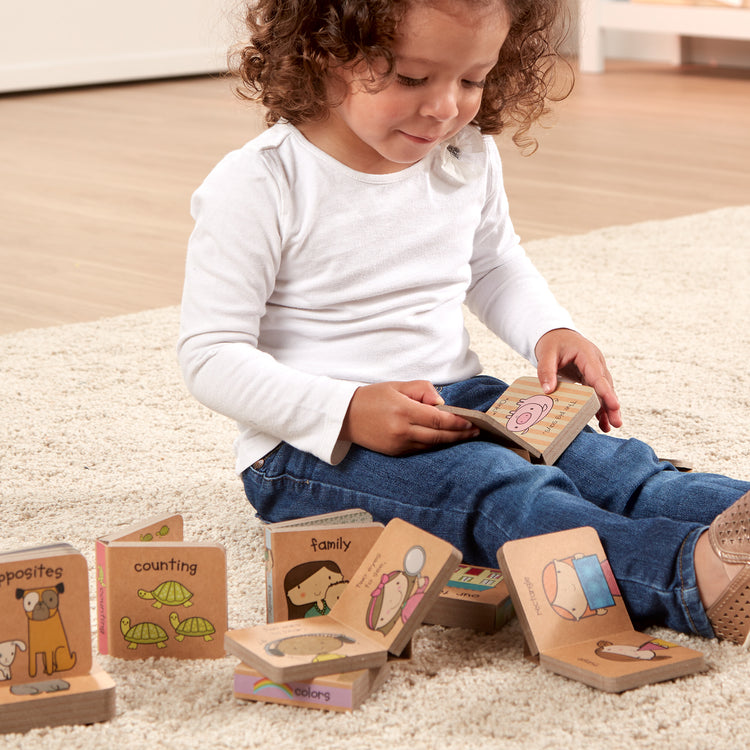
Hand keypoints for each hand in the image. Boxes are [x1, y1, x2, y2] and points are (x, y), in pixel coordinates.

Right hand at [339, 381, 479, 454]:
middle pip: (439, 436)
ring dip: (449, 441)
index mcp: (403, 411)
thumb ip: (422, 390)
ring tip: (464, 435)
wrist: (344, 415)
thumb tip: (441, 402)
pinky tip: (443, 439)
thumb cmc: (372, 397)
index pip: (439, 420)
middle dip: (460, 434)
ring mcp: (398, 444)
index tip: (472, 421)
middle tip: (476, 431)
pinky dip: (434, 444)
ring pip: (431, 445)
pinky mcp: (395, 452)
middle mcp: (402, 430)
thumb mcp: (397, 386)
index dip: (458, 422)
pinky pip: (420, 449)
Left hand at [534, 328, 621, 431]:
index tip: (615, 405)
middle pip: (606, 386)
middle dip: (611, 405)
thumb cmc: (553, 343)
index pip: (598, 376)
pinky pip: (597, 392)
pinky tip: (602, 420)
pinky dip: (599, 405)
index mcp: (587, 355)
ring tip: (611, 426)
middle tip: (617, 423)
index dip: (606, 392)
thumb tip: (548, 390)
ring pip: (604, 391)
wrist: (556, 335)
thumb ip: (546, 371)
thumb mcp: (546, 354)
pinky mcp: (591, 376)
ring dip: (607, 408)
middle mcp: (596, 362)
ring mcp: (595, 369)